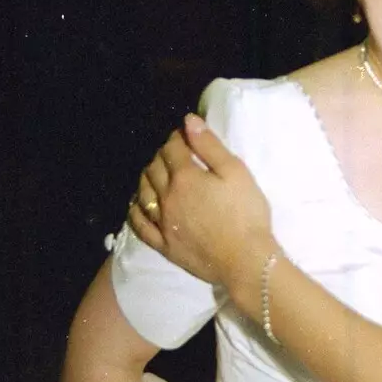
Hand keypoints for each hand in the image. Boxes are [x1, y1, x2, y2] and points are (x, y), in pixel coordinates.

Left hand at [128, 115, 275, 307]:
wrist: (245, 260)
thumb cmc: (246, 214)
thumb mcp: (235, 172)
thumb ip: (210, 146)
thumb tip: (187, 121)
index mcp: (185, 177)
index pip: (171, 148)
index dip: (176, 138)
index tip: (183, 135)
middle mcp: (167, 197)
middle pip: (154, 168)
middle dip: (161, 155)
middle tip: (173, 153)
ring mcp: (162, 222)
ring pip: (143, 192)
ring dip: (146, 177)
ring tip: (156, 172)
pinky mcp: (163, 244)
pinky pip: (140, 225)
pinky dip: (135, 210)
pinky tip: (137, 203)